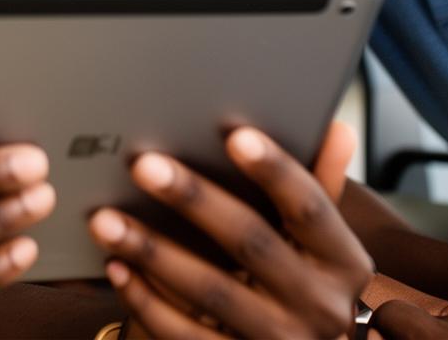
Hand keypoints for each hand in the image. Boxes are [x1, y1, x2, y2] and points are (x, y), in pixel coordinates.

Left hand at [88, 123, 372, 338]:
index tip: (234, 134)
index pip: (310, 206)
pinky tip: (116, 266)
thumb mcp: (319, 243)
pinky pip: (185, 337)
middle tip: (143, 164)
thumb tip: (337, 128)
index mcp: (342, 262)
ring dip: (152, 251)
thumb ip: (319, 186)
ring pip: (210, 292)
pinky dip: (147, 301)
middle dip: (194, 200)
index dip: (275, 169)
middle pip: (251, 243)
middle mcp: (320, 308)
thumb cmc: (301, 280)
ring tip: (105, 217)